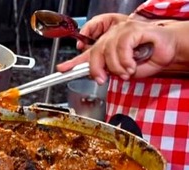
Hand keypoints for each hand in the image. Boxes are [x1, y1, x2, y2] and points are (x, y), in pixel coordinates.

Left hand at [58, 20, 186, 82]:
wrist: (168, 51)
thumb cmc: (148, 59)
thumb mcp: (123, 70)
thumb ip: (108, 71)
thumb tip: (95, 75)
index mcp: (107, 46)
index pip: (87, 53)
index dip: (73, 62)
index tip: (62, 69)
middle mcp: (112, 36)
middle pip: (94, 53)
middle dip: (97, 69)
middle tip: (102, 79)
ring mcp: (122, 30)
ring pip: (108, 50)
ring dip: (117, 66)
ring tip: (127, 71)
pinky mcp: (133, 29)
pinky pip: (121, 46)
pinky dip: (125, 59)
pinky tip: (132, 64)